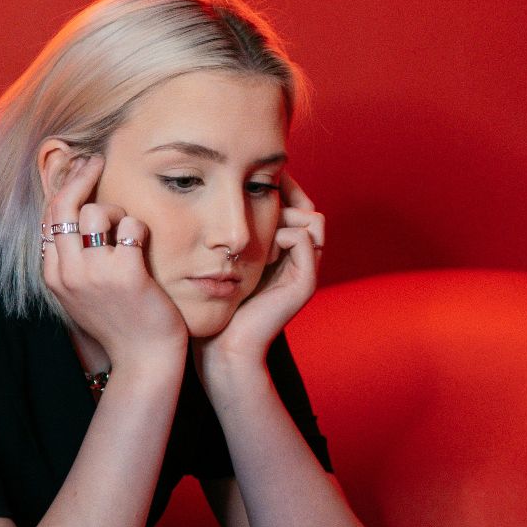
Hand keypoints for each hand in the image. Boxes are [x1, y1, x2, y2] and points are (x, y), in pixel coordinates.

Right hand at [41, 153, 186, 368]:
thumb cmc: (118, 320)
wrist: (143, 359)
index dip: (63, 186)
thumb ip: (71, 257)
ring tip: (127, 233)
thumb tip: (71, 212)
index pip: (49, 216)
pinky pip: (130, 225)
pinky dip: (139, 229)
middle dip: (80, 175)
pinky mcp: (125, 273)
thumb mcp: (81, 291)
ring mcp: (95, 273)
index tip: (78, 169)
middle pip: (64, 205)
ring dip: (116, 212)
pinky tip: (143, 245)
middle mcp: (68, 272)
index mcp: (53, 274)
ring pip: (95, 211)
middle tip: (97, 160)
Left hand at [194, 169, 324, 369]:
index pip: (298, 206)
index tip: (254, 182)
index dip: (284, 189)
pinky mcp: (305, 282)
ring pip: (312, 219)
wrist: (223, 344)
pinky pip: (304, 238)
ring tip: (259, 228)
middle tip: (257, 196)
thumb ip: (230, 231)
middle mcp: (300, 259)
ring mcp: (306, 271)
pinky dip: (284, 233)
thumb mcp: (221, 258)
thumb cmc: (214, 302)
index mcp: (284, 252)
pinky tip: (262, 246)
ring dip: (286, 214)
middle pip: (309, 208)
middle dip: (286, 196)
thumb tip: (221, 194)